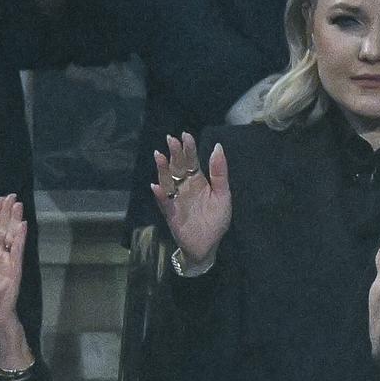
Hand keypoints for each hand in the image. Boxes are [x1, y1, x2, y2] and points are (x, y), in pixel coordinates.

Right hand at [152, 135, 231, 268]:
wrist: (209, 245)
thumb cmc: (216, 219)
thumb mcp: (223, 195)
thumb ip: (219, 173)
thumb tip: (217, 147)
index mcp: (198, 181)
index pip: (191, 161)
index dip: (188, 149)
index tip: (185, 135)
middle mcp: (185, 187)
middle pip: (177, 167)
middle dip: (174, 153)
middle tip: (171, 139)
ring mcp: (176, 199)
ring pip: (167, 181)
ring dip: (162, 169)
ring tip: (159, 156)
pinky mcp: (171, 214)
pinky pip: (164, 203)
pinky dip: (160, 195)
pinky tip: (157, 187)